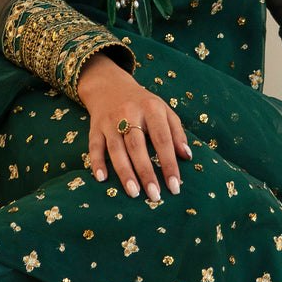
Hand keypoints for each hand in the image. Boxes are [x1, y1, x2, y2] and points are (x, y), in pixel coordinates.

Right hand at [77, 53, 189, 199]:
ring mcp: (110, 121)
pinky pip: (94, 146)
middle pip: (137, 146)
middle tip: (155, 195)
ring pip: (116, 149)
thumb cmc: (143, 104)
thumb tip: (187, 156)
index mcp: (151, 108)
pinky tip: (102, 179)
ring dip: (124, 172)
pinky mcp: (95, 127)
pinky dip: (97, 162)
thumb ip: (177, 132)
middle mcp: (129, 113)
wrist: (110, 86)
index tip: (175, 186)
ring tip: (134, 193)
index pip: (162, 139)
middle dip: (146, 172)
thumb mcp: (164, 110)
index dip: (169, 163)